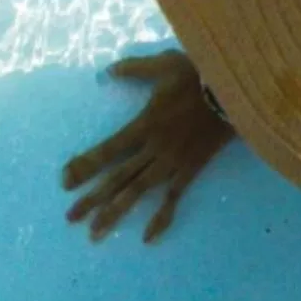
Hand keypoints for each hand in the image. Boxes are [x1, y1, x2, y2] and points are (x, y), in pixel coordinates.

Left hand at [62, 50, 231, 242]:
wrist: (235, 91)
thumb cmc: (199, 75)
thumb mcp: (164, 63)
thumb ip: (134, 69)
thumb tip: (107, 72)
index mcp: (145, 123)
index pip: (108, 150)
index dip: (86, 166)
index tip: (65, 181)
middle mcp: (154, 148)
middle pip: (117, 177)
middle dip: (92, 198)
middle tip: (71, 218)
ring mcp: (172, 162)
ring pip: (139, 192)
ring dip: (115, 212)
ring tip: (96, 234)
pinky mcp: (191, 169)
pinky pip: (173, 197)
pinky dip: (161, 217)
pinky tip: (147, 236)